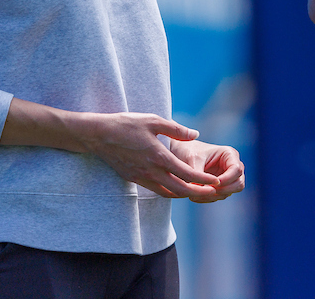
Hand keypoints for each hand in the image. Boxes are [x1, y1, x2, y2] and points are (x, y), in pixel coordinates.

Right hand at [74, 113, 221, 199]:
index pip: (186, 173)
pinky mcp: (134, 179)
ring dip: (183, 194)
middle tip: (212, 193)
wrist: (99, 135)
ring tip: (197, 192)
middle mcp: (151, 171)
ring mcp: (141, 177)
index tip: (215, 182)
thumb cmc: (127, 124)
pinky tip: (175, 188)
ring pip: (167, 193)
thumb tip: (195, 133)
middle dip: (198, 193)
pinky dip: (169, 192)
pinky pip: (155, 190)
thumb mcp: (154, 120)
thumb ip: (176, 129)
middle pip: (179, 189)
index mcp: (159, 156)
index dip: (203, 180)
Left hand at [170, 139, 244, 202]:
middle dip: (223, 190)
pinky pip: (219, 197)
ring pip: (229, 193)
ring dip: (213, 196)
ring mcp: (228, 178)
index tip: (212, 184)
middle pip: (239, 184)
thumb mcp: (193, 159)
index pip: (237, 169)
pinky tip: (194, 196)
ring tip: (194, 195)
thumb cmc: (187, 151)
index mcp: (229, 154)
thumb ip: (198, 174)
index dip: (227, 179)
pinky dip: (208, 198)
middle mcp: (232, 166)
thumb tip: (201, 189)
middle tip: (205, 191)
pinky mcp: (220, 187)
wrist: (180, 154)